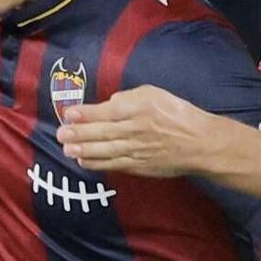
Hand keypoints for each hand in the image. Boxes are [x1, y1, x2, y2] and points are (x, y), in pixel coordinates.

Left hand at [55, 85, 217, 176]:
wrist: (199, 143)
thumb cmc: (177, 113)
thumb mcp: (155, 94)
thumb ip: (130, 98)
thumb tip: (109, 105)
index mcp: (140, 108)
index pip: (108, 111)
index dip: (87, 113)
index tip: (69, 114)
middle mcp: (136, 130)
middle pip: (103, 132)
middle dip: (79, 134)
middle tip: (61, 134)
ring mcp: (137, 150)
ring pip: (105, 150)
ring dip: (84, 150)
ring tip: (66, 149)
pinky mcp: (139, 166)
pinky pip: (114, 164)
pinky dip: (97, 164)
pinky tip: (83, 162)